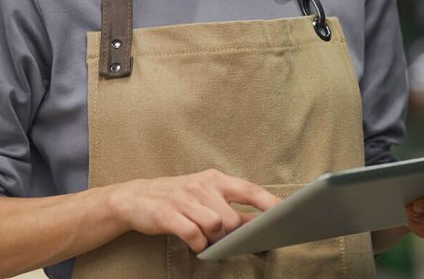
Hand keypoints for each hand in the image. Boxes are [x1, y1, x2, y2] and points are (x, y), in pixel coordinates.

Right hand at [108, 169, 281, 251]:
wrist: (136, 197)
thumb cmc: (178, 198)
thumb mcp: (206, 197)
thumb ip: (232, 208)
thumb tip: (261, 223)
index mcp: (214, 179)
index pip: (248, 190)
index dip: (268, 202)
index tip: (286, 212)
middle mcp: (201, 186)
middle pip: (231, 219)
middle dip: (229, 234)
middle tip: (218, 235)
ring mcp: (184, 199)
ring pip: (215, 227)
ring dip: (212, 238)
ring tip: (202, 236)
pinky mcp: (168, 214)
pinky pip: (194, 236)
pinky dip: (197, 244)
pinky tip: (192, 241)